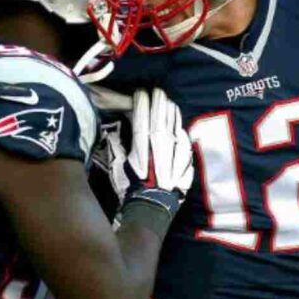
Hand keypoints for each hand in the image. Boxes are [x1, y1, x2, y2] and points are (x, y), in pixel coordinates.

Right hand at [117, 88, 193, 213]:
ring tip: (169, 102)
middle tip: (158, 91)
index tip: (141, 93)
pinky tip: (180, 127)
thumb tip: (113, 133)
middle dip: (158, 102)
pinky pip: (185, 142)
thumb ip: (117, 148)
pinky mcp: (185, 161)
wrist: (151, 208)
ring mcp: (174, 153)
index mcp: (141, 146)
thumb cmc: (130, 188)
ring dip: (171, 113)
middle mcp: (159, 146)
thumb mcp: (117, 167)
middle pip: (160, 118)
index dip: (142, 103)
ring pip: (174, 126)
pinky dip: (182, 132)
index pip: (142, 118)